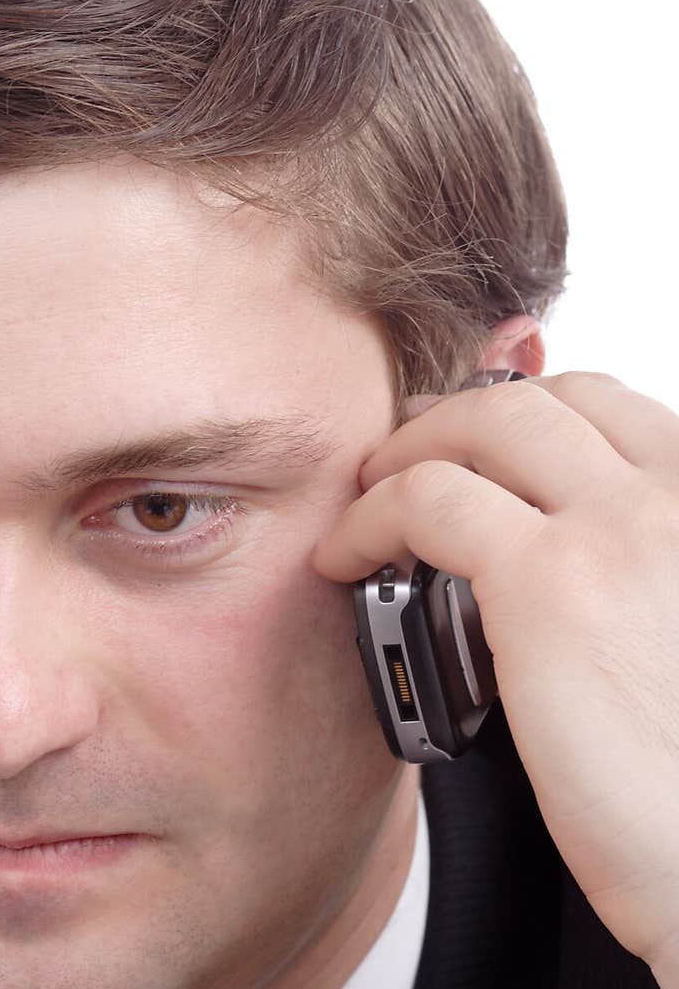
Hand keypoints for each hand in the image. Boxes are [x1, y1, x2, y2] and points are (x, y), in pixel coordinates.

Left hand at [313, 373, 678, 988]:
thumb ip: (642, 586)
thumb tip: (572, 580)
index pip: (611, 412)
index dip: (528, 417)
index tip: (478, 448)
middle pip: (544, 402)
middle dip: (458, 415)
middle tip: (405, 453)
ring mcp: (620, 526)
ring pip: (482, 428)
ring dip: (406, 450)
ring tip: (364, 494)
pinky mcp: (549, 582)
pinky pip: (425, 500)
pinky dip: (367, 516)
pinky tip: (344, 555)